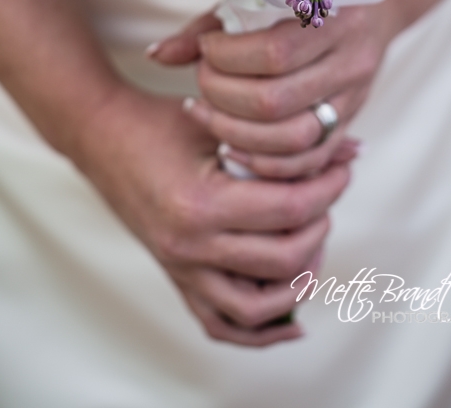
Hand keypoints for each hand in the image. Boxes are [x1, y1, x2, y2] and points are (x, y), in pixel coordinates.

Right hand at [72, 81, 351, 345]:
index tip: (342, 169)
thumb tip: (351, 146)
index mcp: (200, 204)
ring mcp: (180, 268)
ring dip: (297, 280)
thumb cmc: (156, 121)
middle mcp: (189, 246)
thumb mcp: (219, 120)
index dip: (327, 190)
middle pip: (282, 261)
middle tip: (329, 196)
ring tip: (313, 243)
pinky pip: (221, 324)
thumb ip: (283, 137)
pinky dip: (260, 330)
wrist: (100, 136)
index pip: (287, 211)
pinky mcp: (175, 276)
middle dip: (320, 227)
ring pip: (257, 308)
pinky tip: (291, 318)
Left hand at [153, 2, 400, 178]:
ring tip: (207, 114)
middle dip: (224, 97)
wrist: (375, 7)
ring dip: (238, 133)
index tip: (206, 50)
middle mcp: (351, 60)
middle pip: (277, 102)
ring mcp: (355, 97)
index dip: (227, 59)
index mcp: (333, 16)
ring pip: (294, 139)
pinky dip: (264, 162)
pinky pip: (308, 161)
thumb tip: (156, 55)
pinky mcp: (350, 125)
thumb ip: (208, 27)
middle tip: (202, 83)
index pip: (273, 53)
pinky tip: (232, 145)